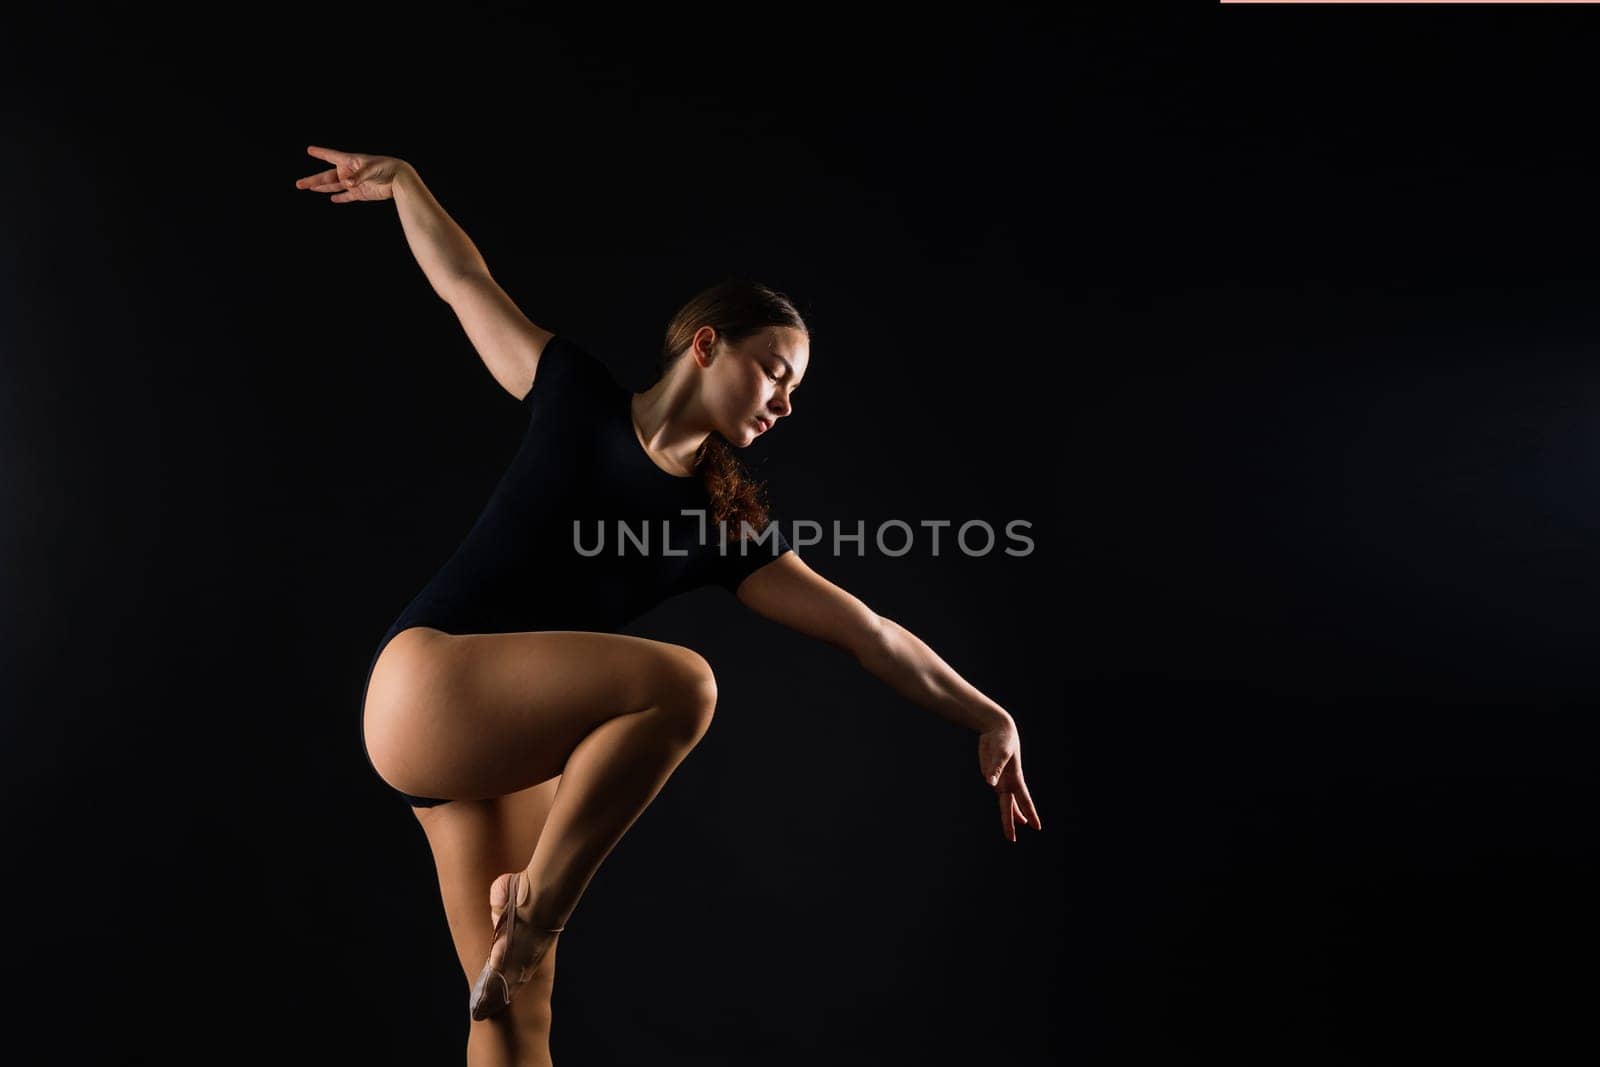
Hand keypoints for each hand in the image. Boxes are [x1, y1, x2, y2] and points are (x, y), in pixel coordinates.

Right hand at [293, 144, 407, 202]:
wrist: (399, 179)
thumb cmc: (385, 167)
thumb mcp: (371, 169)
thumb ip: (358, 176)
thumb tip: (346, 184)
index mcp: (349, 161)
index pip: (331, 156)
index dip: (320, 153)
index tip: (309, 149)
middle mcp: (349, 172)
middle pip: (327, 177)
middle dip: (313, 180)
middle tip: (298, 184)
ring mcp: (354, 183)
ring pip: (334, 186)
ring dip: (322, 188)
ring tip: (310, 188)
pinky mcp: (361, 193)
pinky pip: (347, 196)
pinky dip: (340, 198)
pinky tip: (332, 198)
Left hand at [978, 717, 1040, 842]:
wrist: (997, 728)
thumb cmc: (1002, 739)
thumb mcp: (1000, 752)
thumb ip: (995, 768)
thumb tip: (989, 783)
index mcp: (1014, 778)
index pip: (1023, 800)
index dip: (1030, 814)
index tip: (1036, 827)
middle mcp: (1007, 781)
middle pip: (1010, 806)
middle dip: (1011, 822)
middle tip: (1012, 840)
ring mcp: (999, 778)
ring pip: (1004, 800)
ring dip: (1010, 813)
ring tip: (1017, 824)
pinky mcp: (990, 773)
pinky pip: (994, 787)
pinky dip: (1000, 797)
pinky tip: (1002, 799)